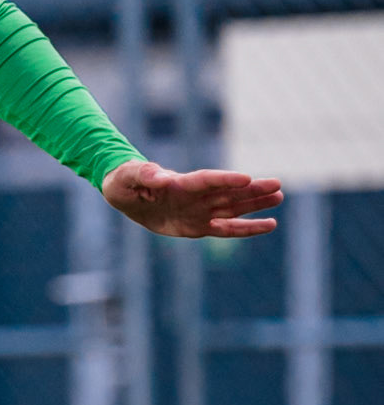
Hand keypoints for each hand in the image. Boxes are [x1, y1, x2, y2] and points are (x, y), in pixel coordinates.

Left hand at [101, 159, 282, 238]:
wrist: (125, 195)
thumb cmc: (124, 181)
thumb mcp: (128, 178)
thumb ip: (145, 175)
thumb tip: (160, 176)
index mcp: (180, 183)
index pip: (206, 181)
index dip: (225, 180)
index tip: (247, 178)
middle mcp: (195, 196)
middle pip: (228, 193)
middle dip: (251, 191)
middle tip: (278, 185)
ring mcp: (199, 211)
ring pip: (233, 208)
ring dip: (256, 204)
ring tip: (279, 197)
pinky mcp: (199, 227)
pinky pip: (227, 229)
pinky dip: (247, 228)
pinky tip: (269, 225)